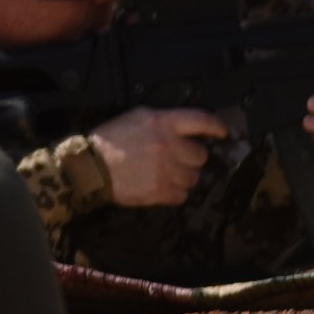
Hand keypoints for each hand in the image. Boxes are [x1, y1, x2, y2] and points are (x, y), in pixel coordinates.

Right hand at [94, 105, 229, 207]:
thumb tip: (188, 131)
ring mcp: (166, 171)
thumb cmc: (111, 139)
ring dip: (183, 176)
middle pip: (201, 155)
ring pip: (194, 177)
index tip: (223, 133)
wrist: (90, 167)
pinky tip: (160, 186)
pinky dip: (174, 193)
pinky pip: (182, 195)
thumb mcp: (136, 118)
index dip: (216, 126)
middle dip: (191, 157)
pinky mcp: (161, 191)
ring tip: (164, 174)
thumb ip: (163, 121)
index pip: (201, 120)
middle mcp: (168, 146)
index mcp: (162, 123)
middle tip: (176, 158)